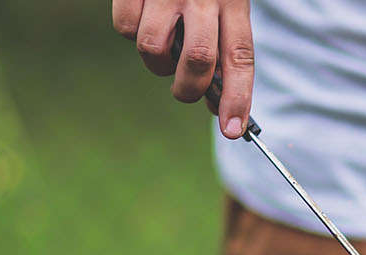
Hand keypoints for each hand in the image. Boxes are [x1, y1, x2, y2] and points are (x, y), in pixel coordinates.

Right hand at [112, 0, 253, 138]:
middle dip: (188, 89)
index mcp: (234, 0)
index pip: (240, 56)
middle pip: (198, 61)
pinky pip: (124, 28)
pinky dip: (129, 31)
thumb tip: (214, 101)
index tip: (233, 130)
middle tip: (184, 90)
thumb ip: (221, 42)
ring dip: (155, 62)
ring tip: (161, 43)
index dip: (238, 97)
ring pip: (154, 50)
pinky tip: (141, 12)